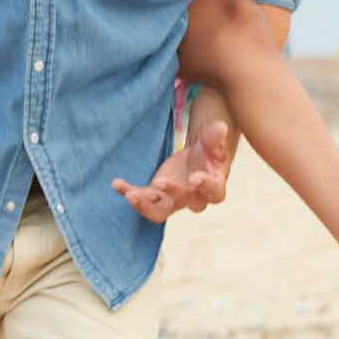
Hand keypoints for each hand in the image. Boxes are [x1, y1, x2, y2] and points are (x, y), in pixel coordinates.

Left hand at [114, 119, 233, 220]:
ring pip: (159, 212)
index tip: (195, 177)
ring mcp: (173, 200)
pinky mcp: (156, 197)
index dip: (206, 186)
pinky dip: (128, 192)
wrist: (196, 160)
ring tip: (130, 195)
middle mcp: (193, 198)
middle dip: (172, 192)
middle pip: (184, 201)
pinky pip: (141, 199)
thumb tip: (221, 126)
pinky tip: (117, 184)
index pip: (213, 191)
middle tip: (159, 181)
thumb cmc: (208, 154)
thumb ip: (215, 137)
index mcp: (214, 186)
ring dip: (144, 205)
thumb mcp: (212, 144)